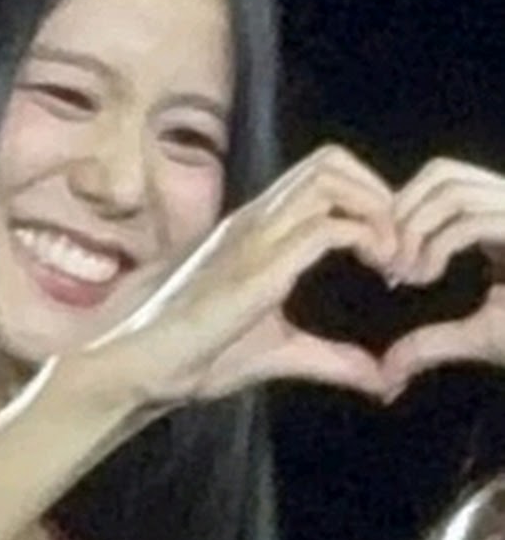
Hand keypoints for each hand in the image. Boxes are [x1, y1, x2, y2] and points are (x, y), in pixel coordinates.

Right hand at [90, 145, 398, 408]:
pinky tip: (378, 269)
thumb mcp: (280, 353)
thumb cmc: (196, 356)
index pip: (319, 177)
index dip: (366, 200)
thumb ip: (332, 358)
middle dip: (379, 192)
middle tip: (395, 245)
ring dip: (377, 209)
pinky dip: (369, 238)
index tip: (386, 251)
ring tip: (390, 256)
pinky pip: (328, 226)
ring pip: (330, 178)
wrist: (143, 366)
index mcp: (254, 232)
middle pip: (330, 161)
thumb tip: (382, 379)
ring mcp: (254, 238)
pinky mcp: (259, 267)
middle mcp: (254, 222)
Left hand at [382, 158, 504, 390]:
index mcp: (501, 220)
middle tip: (388, 262)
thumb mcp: (478, 336)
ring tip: (409, 274)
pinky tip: (427, 276)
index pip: (440, 180)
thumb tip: (387, 372)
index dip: (401, 211)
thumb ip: (430, 344)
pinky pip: (475, 220)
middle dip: (401, 214)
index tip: (383, 258)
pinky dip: (436, 246)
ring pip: (453, 191)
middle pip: (441, 172)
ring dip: (415, 231)